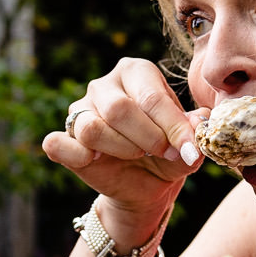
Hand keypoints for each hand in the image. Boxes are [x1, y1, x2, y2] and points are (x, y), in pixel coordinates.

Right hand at [43, 58, 205, 245]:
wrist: (146, 184)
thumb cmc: (169, 154)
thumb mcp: (190, 144)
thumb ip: (195, 130)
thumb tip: (198, 123)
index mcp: (136, 72)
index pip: (152, 97)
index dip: (173, 128)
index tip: (188, 150)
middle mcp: (104, 85)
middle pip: (120, 109)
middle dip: (148, 139)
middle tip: (163, 153)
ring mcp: (79, 110)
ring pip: (92, 128)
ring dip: (121, 149)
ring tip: (136, 155)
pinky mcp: (62, 137)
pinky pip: (58, 143)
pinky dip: (79, 156)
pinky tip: (98, 161)